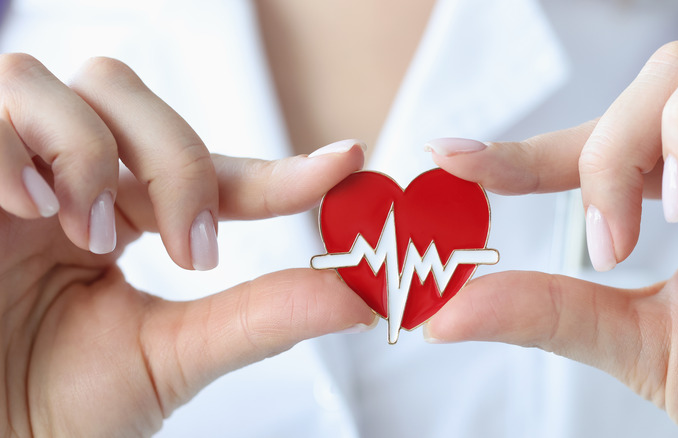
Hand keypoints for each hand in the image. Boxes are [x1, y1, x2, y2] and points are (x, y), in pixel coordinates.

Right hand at [0, 54, 374, 436]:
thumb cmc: (55, 409)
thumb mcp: (171, 358)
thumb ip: (261, 317)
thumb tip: (356, 297)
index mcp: (123, 218)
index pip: (210, 169)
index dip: (278, 167)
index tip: (343, 163)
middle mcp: (69, 183)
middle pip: (129, 95)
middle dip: (176, 160)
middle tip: (192, 250)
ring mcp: (11, 175)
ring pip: (63, 87)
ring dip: (95, 154)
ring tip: (98, 239)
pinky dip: (19, 152)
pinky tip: (34, 211)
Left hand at [426, 22, 677, 436]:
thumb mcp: (645, 348)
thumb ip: (552, 314)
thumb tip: (447, 314)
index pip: (596, 152)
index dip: (523, 152)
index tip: (450, 158)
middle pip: (639, 96)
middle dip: (593, 153)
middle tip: (600, 244)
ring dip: (636, 140)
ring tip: (640, 229)